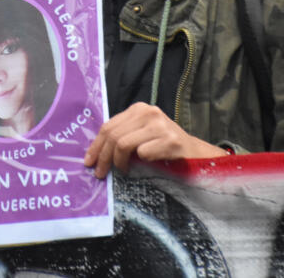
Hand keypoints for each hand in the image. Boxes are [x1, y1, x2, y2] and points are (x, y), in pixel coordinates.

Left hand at [84, 102, 227, 178]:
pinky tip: (145, 166)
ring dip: (119, 162)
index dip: (96, 146)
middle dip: (104, 157)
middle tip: (101, 173)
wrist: (194, 154)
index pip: (108, 126)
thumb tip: (95, 153)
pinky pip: (143, 153)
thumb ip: (122, 136)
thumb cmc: (163, 147)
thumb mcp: (141, 135)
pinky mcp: (170, 140)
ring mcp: (160, 125)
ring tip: (123, 171)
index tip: (89, 162)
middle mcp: (148, 112)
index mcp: (138, 109)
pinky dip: (140, 162)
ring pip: (123, 144)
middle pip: (113, 136)